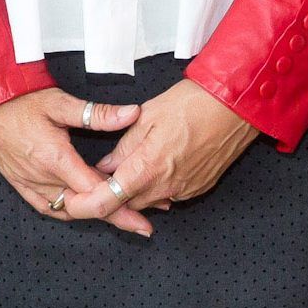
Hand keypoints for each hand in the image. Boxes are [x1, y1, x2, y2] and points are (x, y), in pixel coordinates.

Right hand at [0, 88, 149, 234]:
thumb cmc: (20, 100)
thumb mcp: (61, 102)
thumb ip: (98, 113)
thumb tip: (132, 114)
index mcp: (55, 159)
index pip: (93, 190)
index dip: (120, 202)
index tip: (142, 216)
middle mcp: (41, 178)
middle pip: (85, 206)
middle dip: (115, 216)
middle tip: (142, 225)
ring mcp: (29, 184)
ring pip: (67, 210)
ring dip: (93, 215)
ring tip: (119, 218)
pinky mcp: (19, 184)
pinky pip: (46, 208)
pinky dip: (67, 212)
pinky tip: (81, 211)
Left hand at [93, 77, 259, 215]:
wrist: (236, 104)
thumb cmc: (193, 102)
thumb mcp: (147, 116)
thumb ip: (123, 147)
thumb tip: (105, 166)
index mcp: (148, 167)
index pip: (107, 201)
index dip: (84, 205)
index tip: (71, 200)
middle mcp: (167, 186)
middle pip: (126, 205)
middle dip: (111, 195)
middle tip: (103, 174)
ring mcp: (186, 190)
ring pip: (149, 201)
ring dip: (136, 190)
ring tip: (134, 163)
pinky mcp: (200, 187)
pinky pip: (170, 195)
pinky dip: (159, 186)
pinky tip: (160, 164)